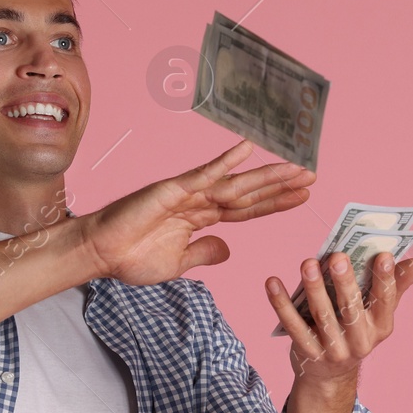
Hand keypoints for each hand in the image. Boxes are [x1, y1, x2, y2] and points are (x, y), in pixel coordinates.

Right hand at [78, 140, 313, 284]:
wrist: (100, 255)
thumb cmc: (131, 258)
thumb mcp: (179, 264)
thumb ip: (205, 253)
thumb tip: (228, 250)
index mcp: (202, 218)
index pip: (248, 210)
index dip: (275, 203)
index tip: (303, 197)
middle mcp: (200, 201)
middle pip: (249, 192)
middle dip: (281, 185)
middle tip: (311, 174)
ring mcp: (188, 192)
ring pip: (236, 182)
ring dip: (267, 174)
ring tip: (296, 167)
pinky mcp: (173, 189)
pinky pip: (205, 173)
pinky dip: (227, 160)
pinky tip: (248, 148)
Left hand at [266, 250, 412, 382]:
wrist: (329, 376)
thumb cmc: (356, 331)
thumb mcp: (377, 314)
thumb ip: (395, 286)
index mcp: (381, 327)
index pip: (386, 301)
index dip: (386, 279)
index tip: (384, 255)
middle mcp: (360, 342)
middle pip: (352, 310)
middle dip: (345, 282)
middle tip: (338, 256)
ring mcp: (333, 350)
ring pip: (322, 316)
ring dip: (314, 288)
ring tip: (307, 263)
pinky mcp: (307, 353)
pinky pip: (293, 327)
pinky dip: (281, 304)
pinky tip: (272, 282)